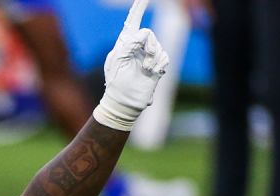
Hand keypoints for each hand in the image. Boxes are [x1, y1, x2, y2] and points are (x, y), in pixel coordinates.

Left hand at [92, 0, 170, 131]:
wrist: (124, 103)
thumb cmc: (116, 83)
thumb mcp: (118, 60)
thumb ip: (129, 44)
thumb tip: (142, 34)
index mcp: (124, 43)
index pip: (132, 21)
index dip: (139, 7)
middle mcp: (138, 47)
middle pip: (148, 34)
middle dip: (147, 47)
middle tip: (143, 63)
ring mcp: (148, 56)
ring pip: (157, 45)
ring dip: (152, 58)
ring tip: (145, 70)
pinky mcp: (157, 65)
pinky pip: (164, 56)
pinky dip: (159, 64)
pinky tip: (152, 73)